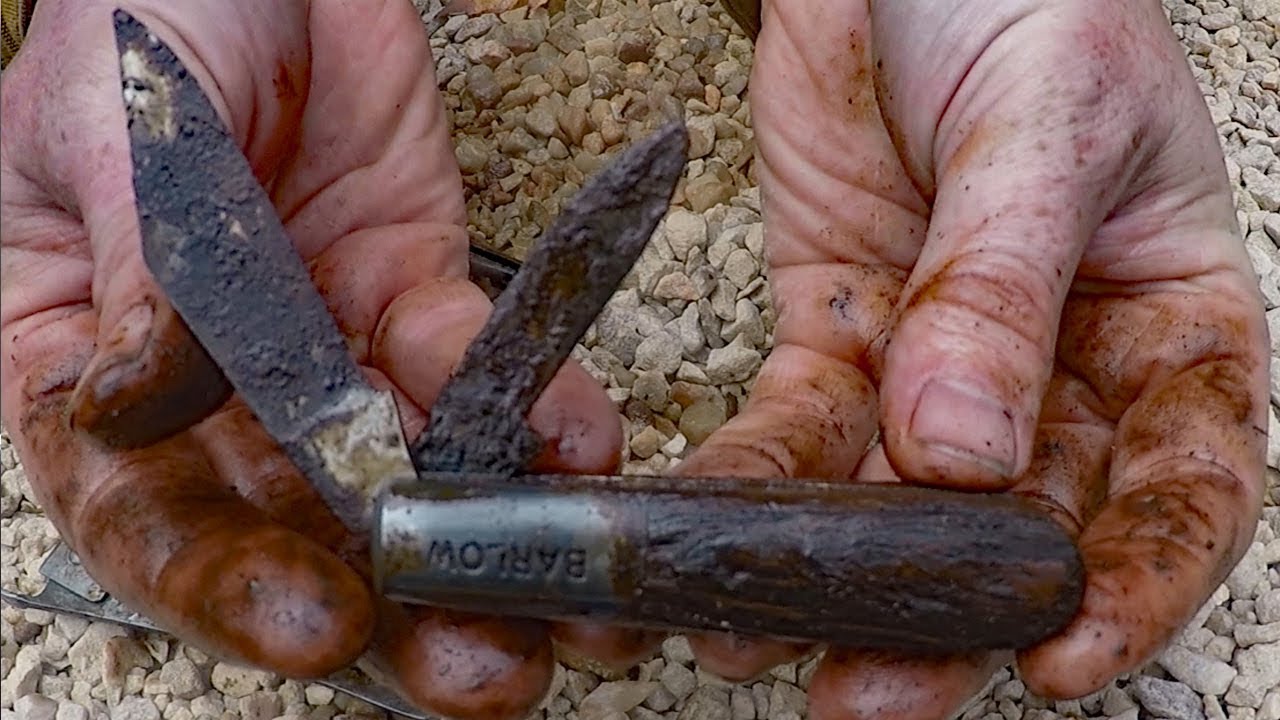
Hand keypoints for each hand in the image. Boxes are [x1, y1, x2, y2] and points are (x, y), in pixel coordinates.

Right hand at [0, 2, 634, 717]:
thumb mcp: (121, 127)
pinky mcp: (414, 301)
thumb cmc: (156, 9)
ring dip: (479, 543)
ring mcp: (320, 348)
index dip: (222, 578)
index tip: (316, 623)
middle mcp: (210, 382)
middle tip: (475, 670)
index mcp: (81, 362)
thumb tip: (132, 402)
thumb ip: (143, 266)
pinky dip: (533, 411)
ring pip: (398, 472)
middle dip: (387, 604)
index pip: (137, 506)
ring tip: (558, 606)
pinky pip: (476, 371)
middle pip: (288, 522)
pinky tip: (580, 446)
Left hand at [675, 1, 1268, 716]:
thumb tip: (967, 453)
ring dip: (829, 581)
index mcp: (1169, 323)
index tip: (1062, 654)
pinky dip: (751, 484)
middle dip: (949, 620)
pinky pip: (795, 432)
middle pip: (1023, 530)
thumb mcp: (1047, 120)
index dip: (1136, 583)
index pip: (1183, 485)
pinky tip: (707, 532)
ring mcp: (938, 367)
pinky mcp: (836, 343)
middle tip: (873, 692)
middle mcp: (1059, 370)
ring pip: (895, 506)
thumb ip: (1005, 288)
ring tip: (757, 640)